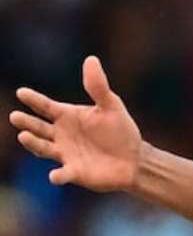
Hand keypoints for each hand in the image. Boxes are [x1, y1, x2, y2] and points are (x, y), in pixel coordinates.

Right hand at [8, 56, 142, 191]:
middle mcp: (60, 135)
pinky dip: (58, 176)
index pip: (45, 106)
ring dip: (33, 143)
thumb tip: (91, 59)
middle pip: (38, 127)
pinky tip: (55, 176)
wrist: (134, 159)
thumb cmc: (120, 131)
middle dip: (26, 122)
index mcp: (67, 116)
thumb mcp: (111, 106)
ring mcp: (64, 154)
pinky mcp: (74, 172)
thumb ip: (98, 86)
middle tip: (15, 116)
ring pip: (42, 148)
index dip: (33, 100)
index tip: (22, 92)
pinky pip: (62, 174)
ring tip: (25, 136)